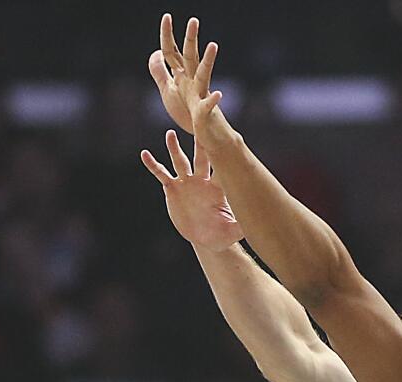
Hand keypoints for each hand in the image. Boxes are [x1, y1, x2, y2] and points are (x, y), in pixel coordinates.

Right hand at [141, 129, 243, 250]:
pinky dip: (153, 165)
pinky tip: (145, 154)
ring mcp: (187, 183)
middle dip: (200, 143)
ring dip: (175, 149)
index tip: (221, 139)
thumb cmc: (223, 234)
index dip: (220, 154)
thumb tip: (256, 221)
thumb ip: (242, 224)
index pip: (219, 167)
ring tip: (170, 134)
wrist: (207, 239)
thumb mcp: (233, 231)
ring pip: (180, 161)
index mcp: (217, 187)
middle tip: (199, 123)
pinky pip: (162, 174)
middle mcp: (202, 181)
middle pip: (201, 157)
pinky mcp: (173, 189)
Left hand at [149, 14, 222, 139]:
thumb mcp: (168, 91)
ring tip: (213, 45)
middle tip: (194, 20)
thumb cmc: (187, 113)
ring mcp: (200, 95)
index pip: (171, 52)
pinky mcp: (204, 113)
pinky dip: (213, 100)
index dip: (167, 35)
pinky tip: (219, 94)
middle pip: (189, 57)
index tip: (167, 16)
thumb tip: (156, 52)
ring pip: (204, 75)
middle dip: (191, 39)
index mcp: (181, 76)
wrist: (206, 135)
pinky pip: (208, 105)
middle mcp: (191, 81)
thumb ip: (160, 71)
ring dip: (208, 61)